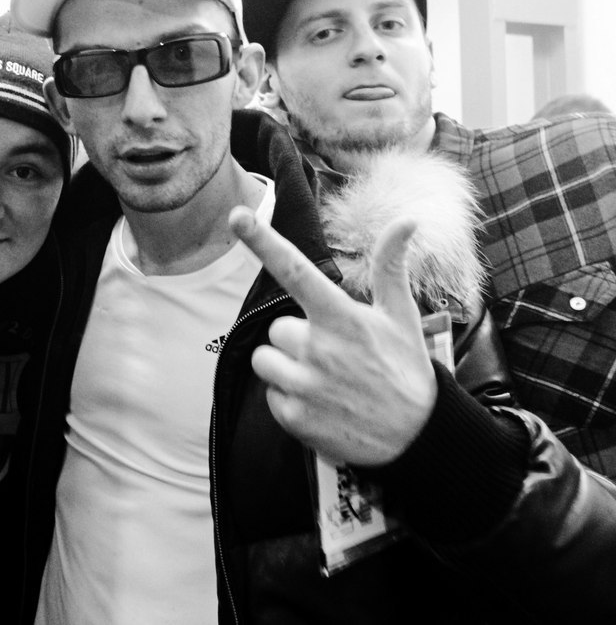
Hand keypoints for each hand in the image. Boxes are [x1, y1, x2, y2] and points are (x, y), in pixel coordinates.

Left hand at [228, 207, 437, 466]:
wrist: (418, 438)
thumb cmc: (405, 369)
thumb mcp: (401, 317)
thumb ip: (391, 268)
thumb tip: (407, 221)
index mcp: (342, 317)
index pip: (295, 270)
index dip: (263, 242)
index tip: (237, 216)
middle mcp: (319, 348)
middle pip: (277, 329)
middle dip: (297, 339)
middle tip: (335, 355)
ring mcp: (305, 384)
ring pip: (265, 361)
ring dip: (287, 368)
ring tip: (325, 380)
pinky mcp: (295, 417)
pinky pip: (270, 396)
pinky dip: (290, 400)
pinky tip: (322, 404)